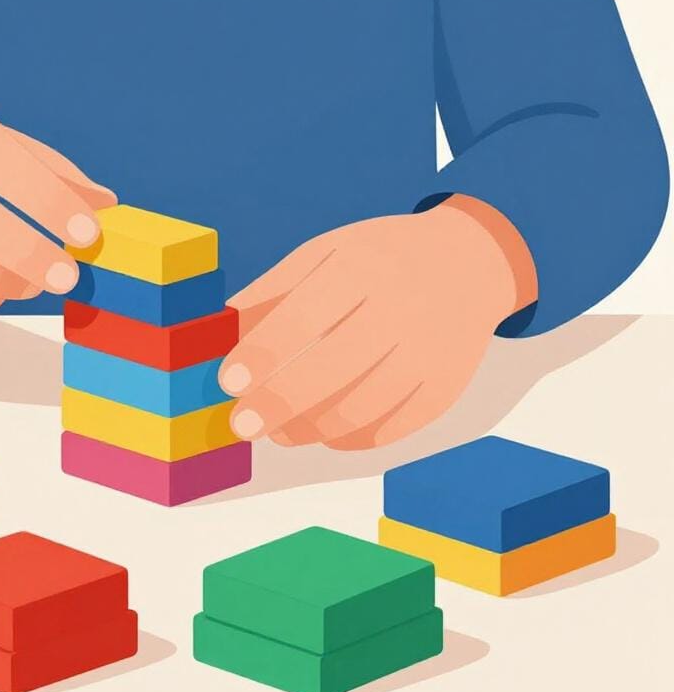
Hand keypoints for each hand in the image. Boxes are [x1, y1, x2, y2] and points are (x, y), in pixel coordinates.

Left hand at [218, 197, 536, 448]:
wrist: (469, 262)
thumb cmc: (378, 258)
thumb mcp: (325, 252)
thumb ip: (273, 289)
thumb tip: (221, 329)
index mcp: (361, 268)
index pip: (305, 317)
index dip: (263, 354)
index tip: (229, 381)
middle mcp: (400, 310)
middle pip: (333, 369)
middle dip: (279, 403)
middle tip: (242, 425)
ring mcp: (427, 353)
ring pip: (362, 409)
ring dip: (309, 429)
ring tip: (279, 432)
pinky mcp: (443, 389)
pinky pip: (391, 429)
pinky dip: (349, 439)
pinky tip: (324, 432)